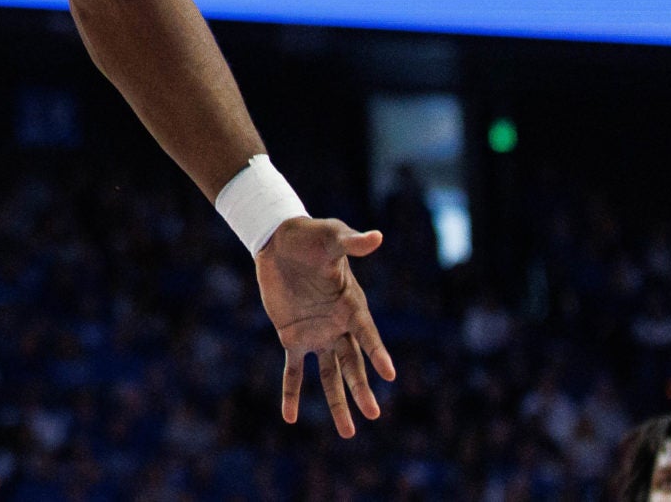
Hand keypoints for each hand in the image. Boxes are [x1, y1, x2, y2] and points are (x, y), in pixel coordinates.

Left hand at [256, 217, 394, 436]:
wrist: (281, 241)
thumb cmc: (311, 237)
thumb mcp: (331, 236)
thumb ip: (352, 242)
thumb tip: (377, 236)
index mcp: (352, 306)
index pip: (367, 334)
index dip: (377, 352)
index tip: (389, 374)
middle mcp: (338, 326)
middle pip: (353, 363)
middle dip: (361, 389)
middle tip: (374, 415)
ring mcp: (317, 335)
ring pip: (331, 375)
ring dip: (338, 402)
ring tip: (348, 433)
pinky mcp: (292, 338)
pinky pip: (294, 371)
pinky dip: (292, 393)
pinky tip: (290, 417)